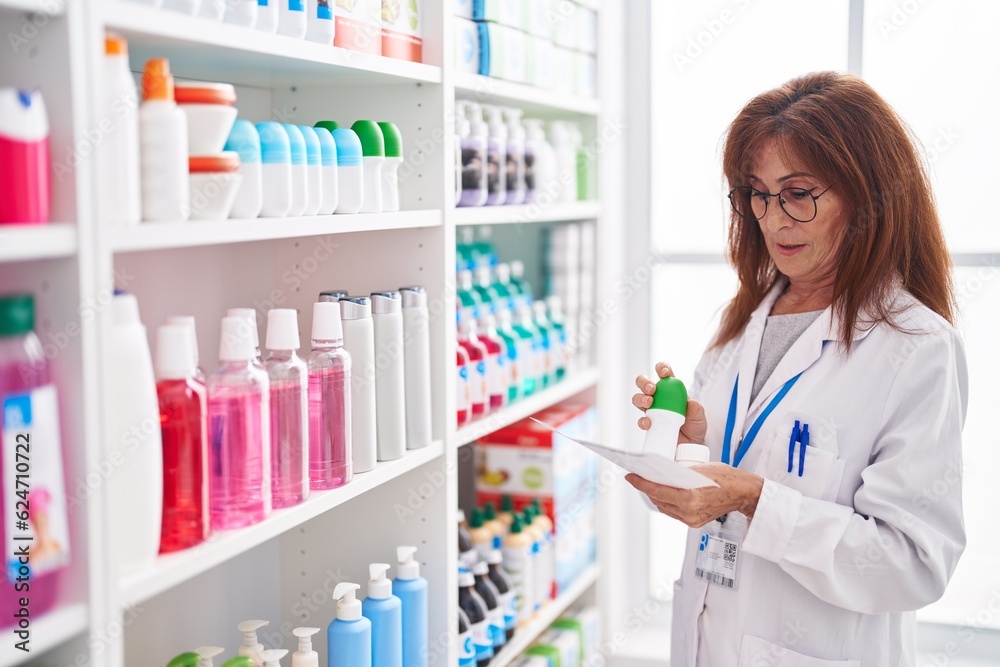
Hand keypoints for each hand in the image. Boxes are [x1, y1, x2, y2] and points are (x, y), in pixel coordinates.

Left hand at [625, 463, 763, 527]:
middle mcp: (688, 511)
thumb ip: (679, 473)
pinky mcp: (694, 523)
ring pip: (664, 508)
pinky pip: (673, 512)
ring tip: (648, 484)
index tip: (630, 476)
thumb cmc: (725, 477)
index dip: (640, 483)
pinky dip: (667, 502)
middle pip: (658, 500)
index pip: (657, 490)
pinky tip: (664, 493)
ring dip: (655, 496)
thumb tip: (661, 472)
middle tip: (638, 477)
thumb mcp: (699, 469)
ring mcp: (691, 519)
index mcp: (689, 497)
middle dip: (646, 488)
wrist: (743, 493)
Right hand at [632, 362, 707, 443]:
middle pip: (644, 382)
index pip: (664, 373)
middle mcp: (659, 397)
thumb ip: (697, 410)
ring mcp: (652, 410)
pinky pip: (641, 420)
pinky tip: (648, 423)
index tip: (664, 372)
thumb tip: (691, 404)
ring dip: (640, 398)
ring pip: (638, 398)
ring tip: (649, 402)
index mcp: (671, 389)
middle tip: (652, 389)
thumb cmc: (694, 427)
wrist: (691, 445)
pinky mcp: (649, 424)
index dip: (662, 368)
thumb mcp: (700, 417)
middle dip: (645, 382)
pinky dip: (642, 421)